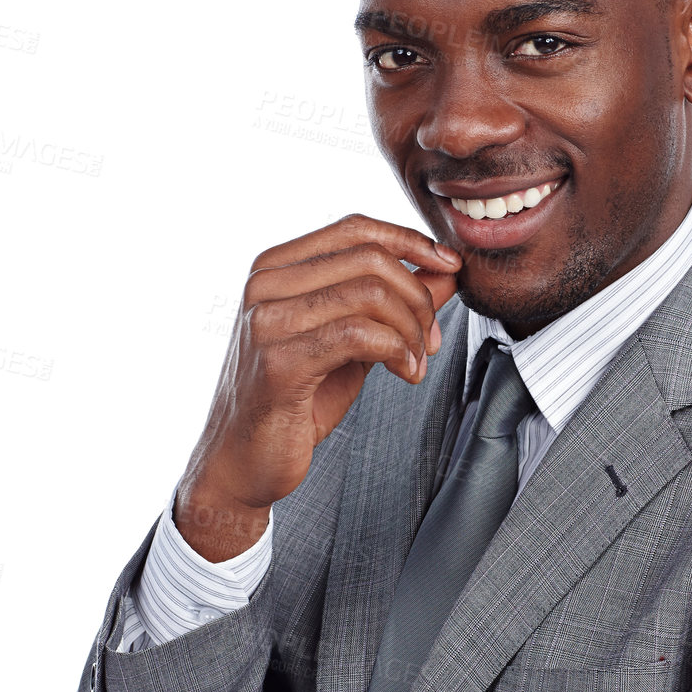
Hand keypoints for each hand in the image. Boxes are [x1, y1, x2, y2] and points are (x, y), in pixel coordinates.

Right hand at [176, 216, 461, 559]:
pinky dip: (396, 350)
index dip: (411, 241)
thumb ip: (391, 305)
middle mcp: (265, 284)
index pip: (355, 228)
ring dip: (411, 330)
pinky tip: (404, 373)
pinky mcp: (279, 361)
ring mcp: (267, 320)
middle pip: (370, 259)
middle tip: (431, 340)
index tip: (450, 267)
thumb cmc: (293, 403)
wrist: (242, 463)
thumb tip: (445, 274)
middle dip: (419, 297)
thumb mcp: (351, 343)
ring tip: (416, 363)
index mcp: (276, 268)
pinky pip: (358, 334)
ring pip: (369, 293)